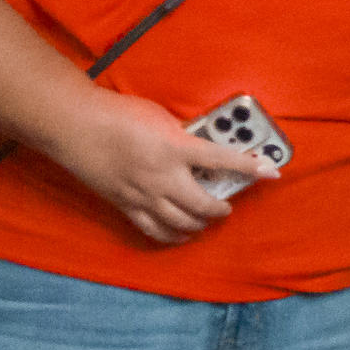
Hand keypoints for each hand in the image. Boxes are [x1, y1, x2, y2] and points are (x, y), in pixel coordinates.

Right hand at [51, 89, 271, 245]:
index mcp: (176, 148)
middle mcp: (164, 177)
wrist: (78, 127)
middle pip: (203, 205)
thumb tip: (196, 147)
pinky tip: (181, 234)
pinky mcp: (126, 206)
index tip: (272, 171)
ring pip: (181, 223)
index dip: (250, 167)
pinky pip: (154, 230)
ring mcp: (144, 196)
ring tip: (207, 219)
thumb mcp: (160, 117)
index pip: (223, 161)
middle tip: (228, 204)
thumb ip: (181, 135)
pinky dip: (171, 236)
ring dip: (200, 223)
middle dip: (221, 208)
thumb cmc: (119, 113)